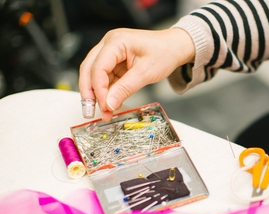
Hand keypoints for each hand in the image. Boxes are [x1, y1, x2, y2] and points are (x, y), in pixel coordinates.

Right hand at [79, 28, 194, 120]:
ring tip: (104, 112)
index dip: (99, 89)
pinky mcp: (115, 62)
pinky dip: (106, 92)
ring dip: (97, 95)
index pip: (98, 67)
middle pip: (89, 69)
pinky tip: (109, 104)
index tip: (104, 106)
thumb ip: (125, 88)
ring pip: (95, 75)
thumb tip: (109, 104)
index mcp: (115, 41)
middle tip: (90, 112)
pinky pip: (105, 78)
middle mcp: (109, 45)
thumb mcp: (146, 73)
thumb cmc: (164, 53)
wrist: (175, 48)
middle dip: (89, 92)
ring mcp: (110, 53)